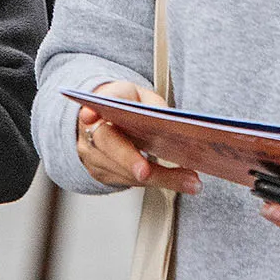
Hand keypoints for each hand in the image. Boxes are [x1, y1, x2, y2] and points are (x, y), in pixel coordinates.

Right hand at [74, 81, 199, 195]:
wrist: (109, 119)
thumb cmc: (129, 106)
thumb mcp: (144, 97)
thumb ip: (155, 106)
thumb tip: (173, 125)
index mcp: (106, 101)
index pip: (97, 103)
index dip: (91, 110)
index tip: (89, 116)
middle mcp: (92, 128)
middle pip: (107, 143)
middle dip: (128, 159)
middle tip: (146, 172)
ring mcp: (93, 153)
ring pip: (120, 169)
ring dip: (157, 178)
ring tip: (189, 180)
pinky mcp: (101, 172)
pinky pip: (129, 181)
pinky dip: (156, 182)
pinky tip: (178, 181)